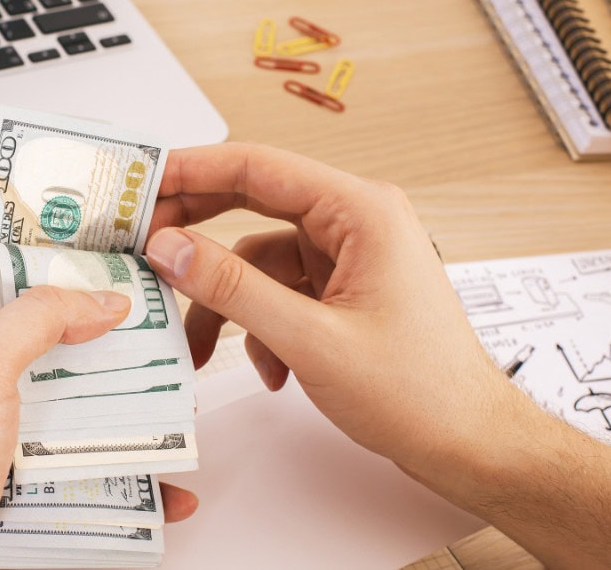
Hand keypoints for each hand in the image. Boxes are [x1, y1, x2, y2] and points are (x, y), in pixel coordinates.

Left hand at [0, 286, 197, 568]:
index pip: (15, 282)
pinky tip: (159, 488)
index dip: (65, 274)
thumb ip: (34, 319)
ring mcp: (0, 435)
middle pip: (60, 351)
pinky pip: (83, 475)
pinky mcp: (20, 484)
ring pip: (78, 416)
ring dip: (128, 423)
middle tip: (162, 351)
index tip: (119, 275)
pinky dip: (126, 484)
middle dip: (112, 354)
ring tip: (173, 422)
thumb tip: (96, 298)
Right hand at [143, 142, 525, 480]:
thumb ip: (233, 288)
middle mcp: (357, 222)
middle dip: (198, 234)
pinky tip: (270, 368)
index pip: (257, 167)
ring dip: (228, 303)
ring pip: (259, 260)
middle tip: (144, 246)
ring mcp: (350, 257)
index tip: (142, 183)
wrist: (469, 442)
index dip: (191, 170)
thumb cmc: (422, 392)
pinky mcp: (343, 291)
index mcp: (361, 210)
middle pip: (253, 205)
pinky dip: (260, 327)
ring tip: (199, 345)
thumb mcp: (310, 339)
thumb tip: (172, 247)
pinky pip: (279, 292)